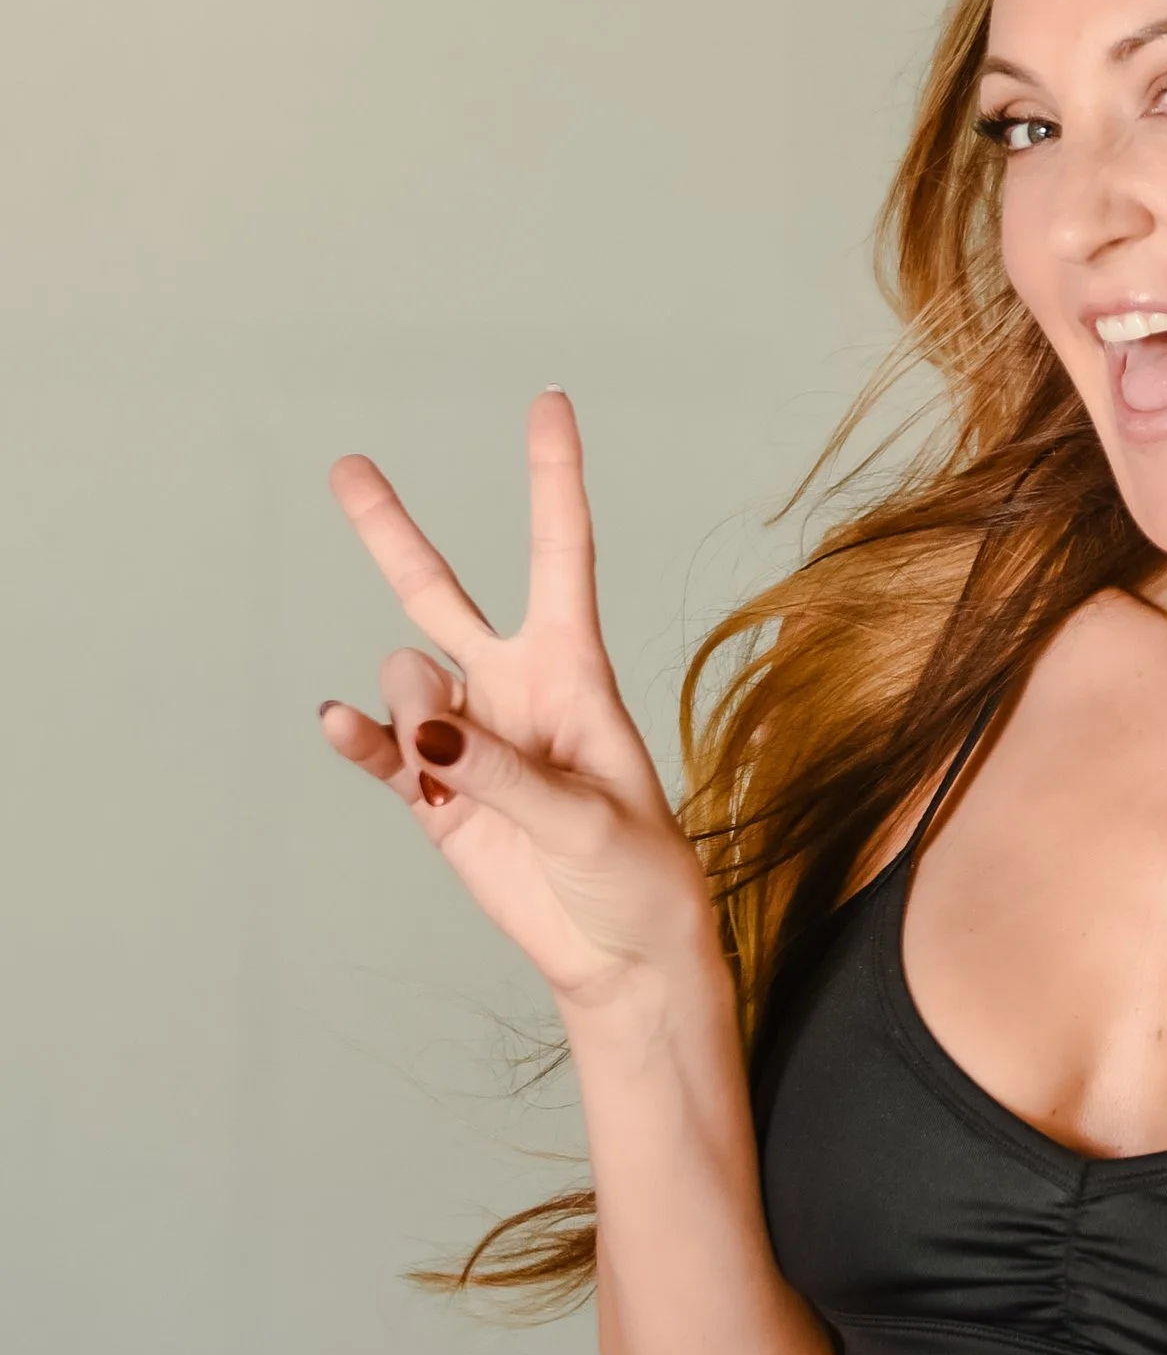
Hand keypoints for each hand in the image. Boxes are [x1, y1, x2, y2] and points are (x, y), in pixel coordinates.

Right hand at [319, 391, 717, 1010]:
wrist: (620, 954)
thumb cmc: (636, 872)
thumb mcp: (588, 818)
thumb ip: (504, 769)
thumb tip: (423, 721)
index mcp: (574, 672)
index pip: (561, 554)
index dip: (553, 478)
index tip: (548, 401)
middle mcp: (513, 688)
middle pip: (440, 591)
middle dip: (391, 532)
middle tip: (346, 465)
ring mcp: (466, 738)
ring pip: (406, 679)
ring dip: (413, 709)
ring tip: (449, 760)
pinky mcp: (433, 795)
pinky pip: (379, 747)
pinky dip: (359, 738)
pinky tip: (342, 728)